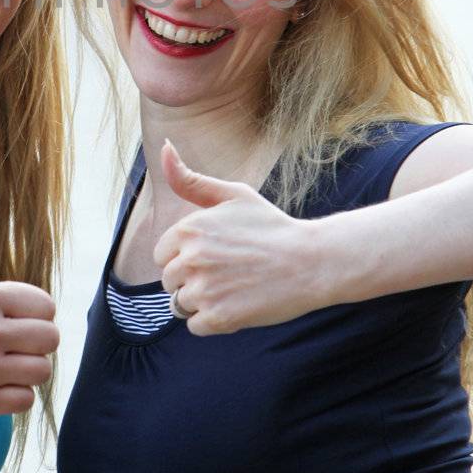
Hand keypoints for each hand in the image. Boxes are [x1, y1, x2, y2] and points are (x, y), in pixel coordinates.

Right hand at [0, 186, 59, 416]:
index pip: (47, 306)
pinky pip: (25, 399)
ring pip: (41, 370)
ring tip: (0, 364)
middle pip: (50, 340)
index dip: (33, 314)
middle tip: (9, 343)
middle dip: (34, 343)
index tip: (10, 318)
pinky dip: (13, 395)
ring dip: (26, 370)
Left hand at [153, 140, 328, 334]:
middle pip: (169, 282)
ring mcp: (204, 290)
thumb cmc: (271, 226)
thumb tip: (164, 146)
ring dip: (202, 302)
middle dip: (193, 280)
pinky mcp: (219, 317)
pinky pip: (196, 326)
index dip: (186, 257)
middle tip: (228, 272)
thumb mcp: (232, 194)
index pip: (161, 255)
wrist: (311, 262)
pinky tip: (239, 304)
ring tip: (233, 288)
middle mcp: (190, 259)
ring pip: (180, 305)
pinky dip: (215, 320)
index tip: (215, 254)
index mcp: (188, 229)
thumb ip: (190, 179)